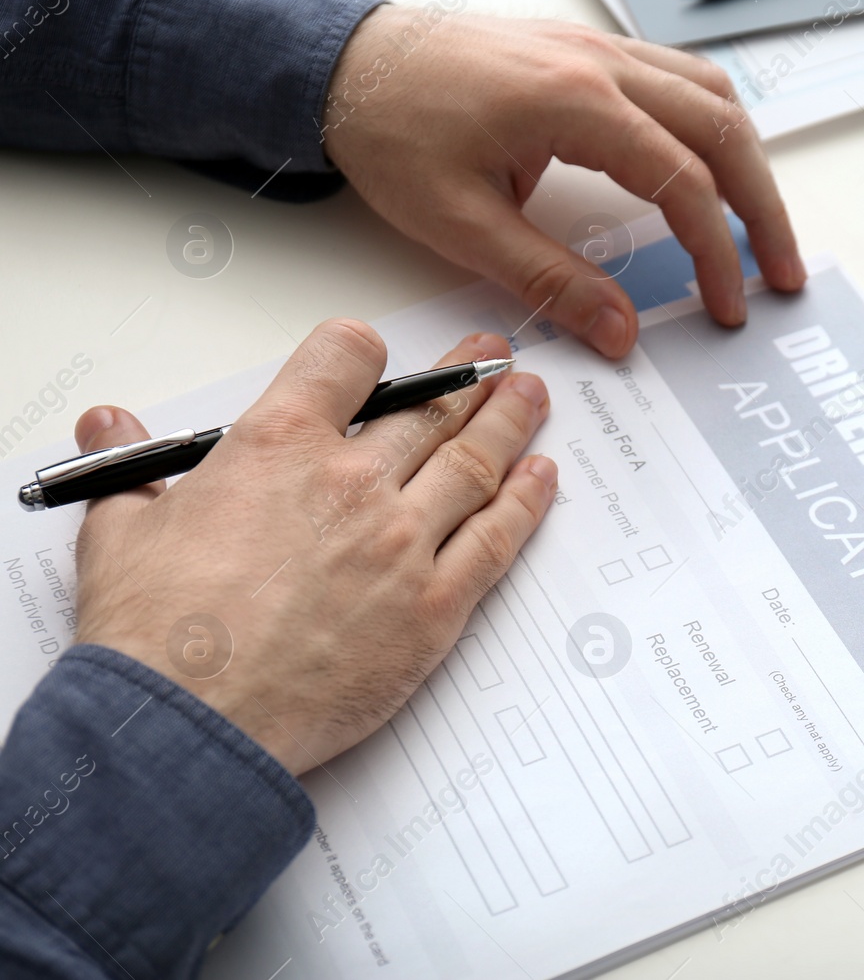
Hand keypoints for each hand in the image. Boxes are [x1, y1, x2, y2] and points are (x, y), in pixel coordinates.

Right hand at [71, 321, 554, 775]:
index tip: (380, 360)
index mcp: (278, 445)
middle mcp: (351, 482)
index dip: (365, 351)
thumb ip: (129, 466)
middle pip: (430, 408)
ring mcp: (402, 543)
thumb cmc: (156, 634)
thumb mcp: (122, 529)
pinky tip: (542, 477)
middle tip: (495, 358)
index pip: (346, 358)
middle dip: (467, 376)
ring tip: (532, 397)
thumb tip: (109, 423)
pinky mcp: (434, 607)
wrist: (189, 725)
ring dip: (510, 423)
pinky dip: (526, 502)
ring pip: (474, 462)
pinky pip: (496, 540)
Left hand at [321, 8, 805, 357]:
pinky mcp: (587, 53)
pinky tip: (713, 166)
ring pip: (711, 95)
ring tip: (760, 226)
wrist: (343, 64)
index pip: (682, 182)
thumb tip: (619, 331)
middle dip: (764, 208)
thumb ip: (549, 280)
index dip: (716, 252)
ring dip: (748, 161)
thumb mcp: (460, 225)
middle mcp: (599, 63)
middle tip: (781, 273)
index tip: (725, 306)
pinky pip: (679, 77)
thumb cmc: (390, 131)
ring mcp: (597, 49)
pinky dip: (712, 126)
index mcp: (573, 102)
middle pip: (723, 131)